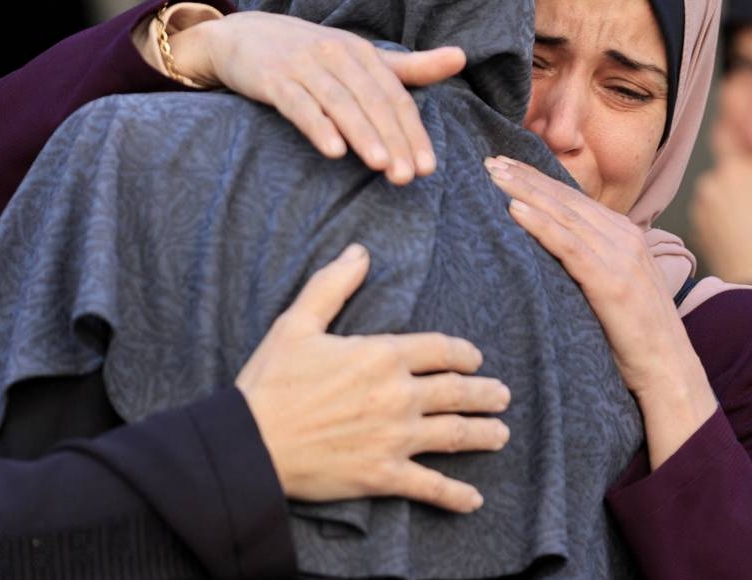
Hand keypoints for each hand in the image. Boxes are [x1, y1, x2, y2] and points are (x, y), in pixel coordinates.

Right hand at [169, 11, 466, 184]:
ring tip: (381, 166)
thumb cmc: (311, 56)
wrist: (245, 37)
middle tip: (407, 177)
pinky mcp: (274, 79)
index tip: (428, 168)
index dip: (413, 132)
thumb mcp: (360, 58)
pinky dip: (318, 126)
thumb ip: (409, 67)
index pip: (396, 96)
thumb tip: (462, 58)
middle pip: (373, 102)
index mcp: (362, 53)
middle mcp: (337, 55)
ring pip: (341, 103)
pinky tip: (333, 151)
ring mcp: (304, 66)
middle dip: (393, 140)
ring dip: (363, 135)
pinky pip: (299, 105)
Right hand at [236, 244, 510, 512]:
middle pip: (457, 392)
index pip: (440, 350)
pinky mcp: (383, 475)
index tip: (474, 359)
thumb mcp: (297, 323)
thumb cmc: (270, 382)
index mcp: (380, 355)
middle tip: (502, 396)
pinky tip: (474, 500)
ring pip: (454, 435)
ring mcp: (394, 437)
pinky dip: (455, 495)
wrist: (249, 443)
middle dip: (485, 393)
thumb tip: (360, 252)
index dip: (463, 353)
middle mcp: (397, 395)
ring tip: (501, 434)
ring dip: (484, 434)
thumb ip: (332, 285)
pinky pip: (430, 486)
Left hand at [484, 157, 715, 468]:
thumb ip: (587, 264)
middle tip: (488, 160)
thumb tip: (547, 254)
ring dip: (525, 192)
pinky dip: (539, 225)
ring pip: (563, 215)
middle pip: (565, 199)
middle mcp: (624, 238)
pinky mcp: (611, 282)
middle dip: (525, 177)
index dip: (537, 180)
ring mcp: (620, 257)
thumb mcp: (610, 289)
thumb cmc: (633, 337)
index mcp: (624, 236)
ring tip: (493, 175)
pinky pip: (568, 246)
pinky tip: (513, 210)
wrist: (669, 370)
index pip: (573, 200)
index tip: (504, 166)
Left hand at [690, 121, 751, 288]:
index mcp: (733, 168)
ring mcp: (699, 208)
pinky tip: (745, 226)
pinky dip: (724, 216)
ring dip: (734, 195)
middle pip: (729, 167)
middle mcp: (709, 183)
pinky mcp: (696, 229)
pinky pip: (710, 213)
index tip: (744, 131)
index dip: (735, 129)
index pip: (725, 134)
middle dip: (745, 173)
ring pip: (719, 190)